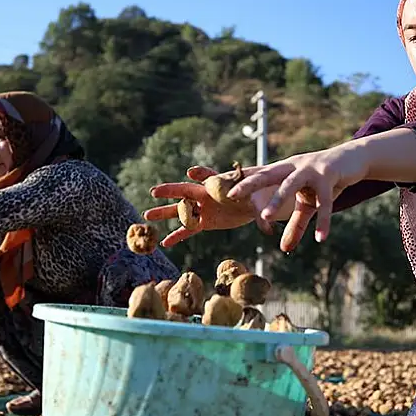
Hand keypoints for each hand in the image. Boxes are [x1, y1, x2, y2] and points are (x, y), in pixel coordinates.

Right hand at [144, 166, 275, 247]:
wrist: (255, 204)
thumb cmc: (258, 198)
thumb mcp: (259, 204)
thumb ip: (260, 215)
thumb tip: (268, 228)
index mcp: (219, 186)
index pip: (208, 178)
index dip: (200, 175)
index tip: (190, 172)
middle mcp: (207, 195)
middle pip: (185, 193)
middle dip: (170, 192)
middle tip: (154, 192)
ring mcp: (203, 209)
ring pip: (181, 212)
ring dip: (164, 214)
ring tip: (147, 216)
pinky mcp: (205, 222)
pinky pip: (188, 230)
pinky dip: (177, 236)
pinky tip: (164, 243)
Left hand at [226, 145, 366, 250]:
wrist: (353, 159)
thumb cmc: (323, 181)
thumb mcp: (308, 204)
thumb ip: (295, 226)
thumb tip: (284, 250)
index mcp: (283, 170)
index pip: (257, 175)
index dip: (239, 181)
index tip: (218, 188)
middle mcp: (293, 167)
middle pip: (267, 175)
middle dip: (248, 184)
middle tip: (231, 195)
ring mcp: (311, 169)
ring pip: (290, 185)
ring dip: (277, 201)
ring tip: (265, 218)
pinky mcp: (329, 176)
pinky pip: (324, 202)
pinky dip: (322, 221)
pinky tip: (320, 238)